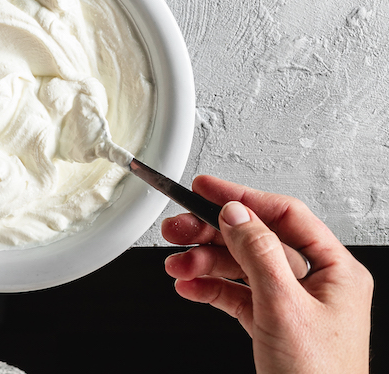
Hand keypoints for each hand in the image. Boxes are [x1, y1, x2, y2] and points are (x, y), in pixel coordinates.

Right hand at [162, 175, 372, 373]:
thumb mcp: (284, 307)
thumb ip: (259, 253)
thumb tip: (236, 213)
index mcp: (335, 271)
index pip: (285, 216)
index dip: (242, 198)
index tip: (205, 188)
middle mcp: (316, 283)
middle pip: (256, 240)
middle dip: (212, 235)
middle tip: (178, 228)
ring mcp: (293, 303)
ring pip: (240, 267)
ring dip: (203, 263)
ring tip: (177, 265)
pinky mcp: (272, 323)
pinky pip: (235, 295)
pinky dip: (209, 289)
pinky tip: (189, 287)